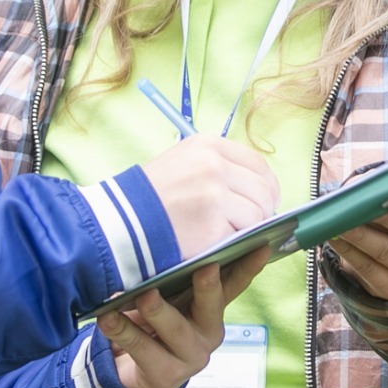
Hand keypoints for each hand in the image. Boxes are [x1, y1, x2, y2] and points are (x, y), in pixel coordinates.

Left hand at [99, 246, 272, 387]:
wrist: (133, 375)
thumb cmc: (153, 323)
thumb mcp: (169, 299)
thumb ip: (175, 277)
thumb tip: (163, 235)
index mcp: (213, 308)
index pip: (235, 283)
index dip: (249, 265)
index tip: (261, 245)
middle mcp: (209, 331)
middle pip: (212, 304)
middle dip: (208, 285)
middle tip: (205, 266)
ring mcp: (191, 356)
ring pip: (174, 328)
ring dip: (158, 309)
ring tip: (144, 295)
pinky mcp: (167, 375)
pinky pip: (142, 348)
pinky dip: (122, 330)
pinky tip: (107, 318)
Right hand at [142, 135, 278, 258]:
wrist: (120, 221)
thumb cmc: (151, 195)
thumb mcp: (183, 162)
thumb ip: (219, 167)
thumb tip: (259, 187)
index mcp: (208, 145)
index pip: (257, 163)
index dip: (267, 185)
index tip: (266, 200)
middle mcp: (214, 165)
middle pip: (263, 189)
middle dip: (264, 209)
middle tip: (254, 223)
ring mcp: (214, 195)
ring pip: (257, 214)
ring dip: (250, 227)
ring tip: (231, 232)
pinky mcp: (212, 226)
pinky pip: (241, 235)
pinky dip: (233, 242)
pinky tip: (216, 242)